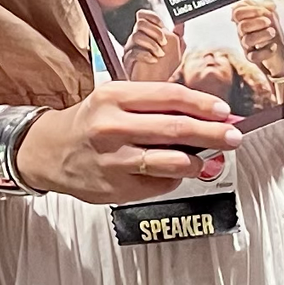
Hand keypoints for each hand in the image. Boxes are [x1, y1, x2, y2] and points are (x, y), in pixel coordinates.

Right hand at [13, 81, 237, 202]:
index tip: (224, 111)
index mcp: (114, 97)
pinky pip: (159, 184)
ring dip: (198, 162)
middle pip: (176, 129)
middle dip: (213, 133)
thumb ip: (154, 104)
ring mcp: (114, 160)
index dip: (203, 104)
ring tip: (206, 160)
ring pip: (172, 161)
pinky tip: (174, 172)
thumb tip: (203, 112)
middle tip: (233, 136)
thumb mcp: (115, 99)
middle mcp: (112, 127)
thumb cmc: (90, 123)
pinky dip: (174, 178)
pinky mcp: (116, 187)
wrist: (50, 151)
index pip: (170, 97)